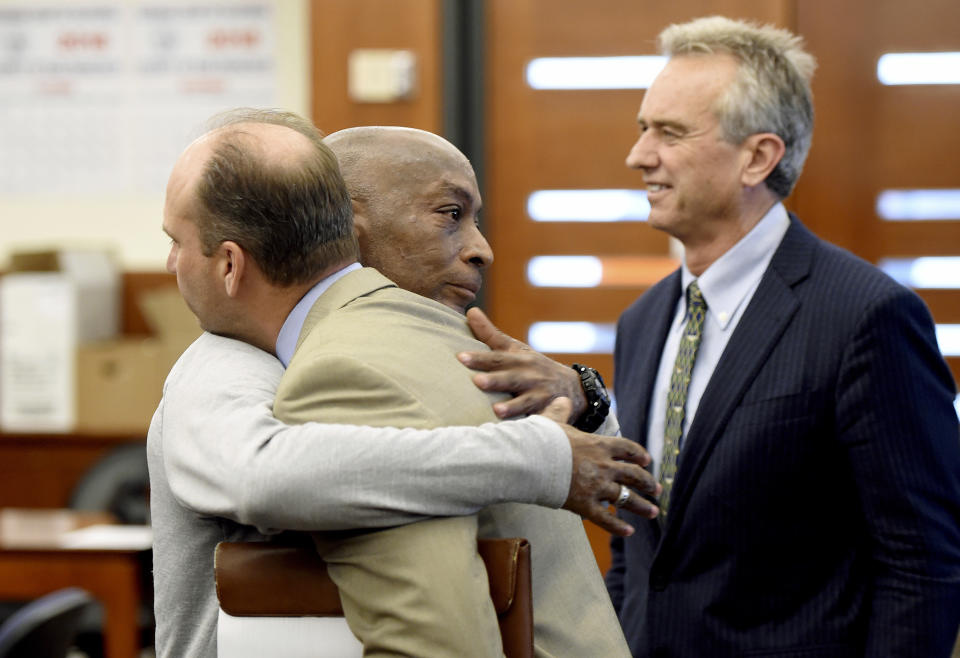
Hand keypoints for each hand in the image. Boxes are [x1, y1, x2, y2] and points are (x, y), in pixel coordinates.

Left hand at [459, 307, 586, 421]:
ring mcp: (541, 394)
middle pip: (511, 377)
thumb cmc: (532, 367)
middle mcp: (530, 375)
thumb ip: (490, 334)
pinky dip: (535, 424)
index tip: (461, 357)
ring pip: (527, 400)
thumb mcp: (515, 349)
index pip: (497, 357)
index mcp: (518, 359)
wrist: (571, 387)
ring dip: (513, 405)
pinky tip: (523, 432)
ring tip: (497, 410)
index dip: (480, 357)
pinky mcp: (549, 413)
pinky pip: (542, 420)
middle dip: (495, 380)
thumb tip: (469, 311)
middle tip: (476, 381)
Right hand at [538, 398, 659, 536]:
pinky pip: (606, 518)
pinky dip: (618, 527)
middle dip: (648, 483)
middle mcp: (603, 466)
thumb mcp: (553, 420)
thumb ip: (560, 410)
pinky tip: (629, 532)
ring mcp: (596, 487)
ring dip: (642, 506)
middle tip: (657, 489)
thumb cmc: (541, 439)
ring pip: (626, 498)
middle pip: (633, 475)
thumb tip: (562, 399)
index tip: (647, 460)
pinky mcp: (585, 504)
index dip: (638, 454)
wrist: (530, 459)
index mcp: (599, 445)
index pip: (627, 448)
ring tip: (653, 512)